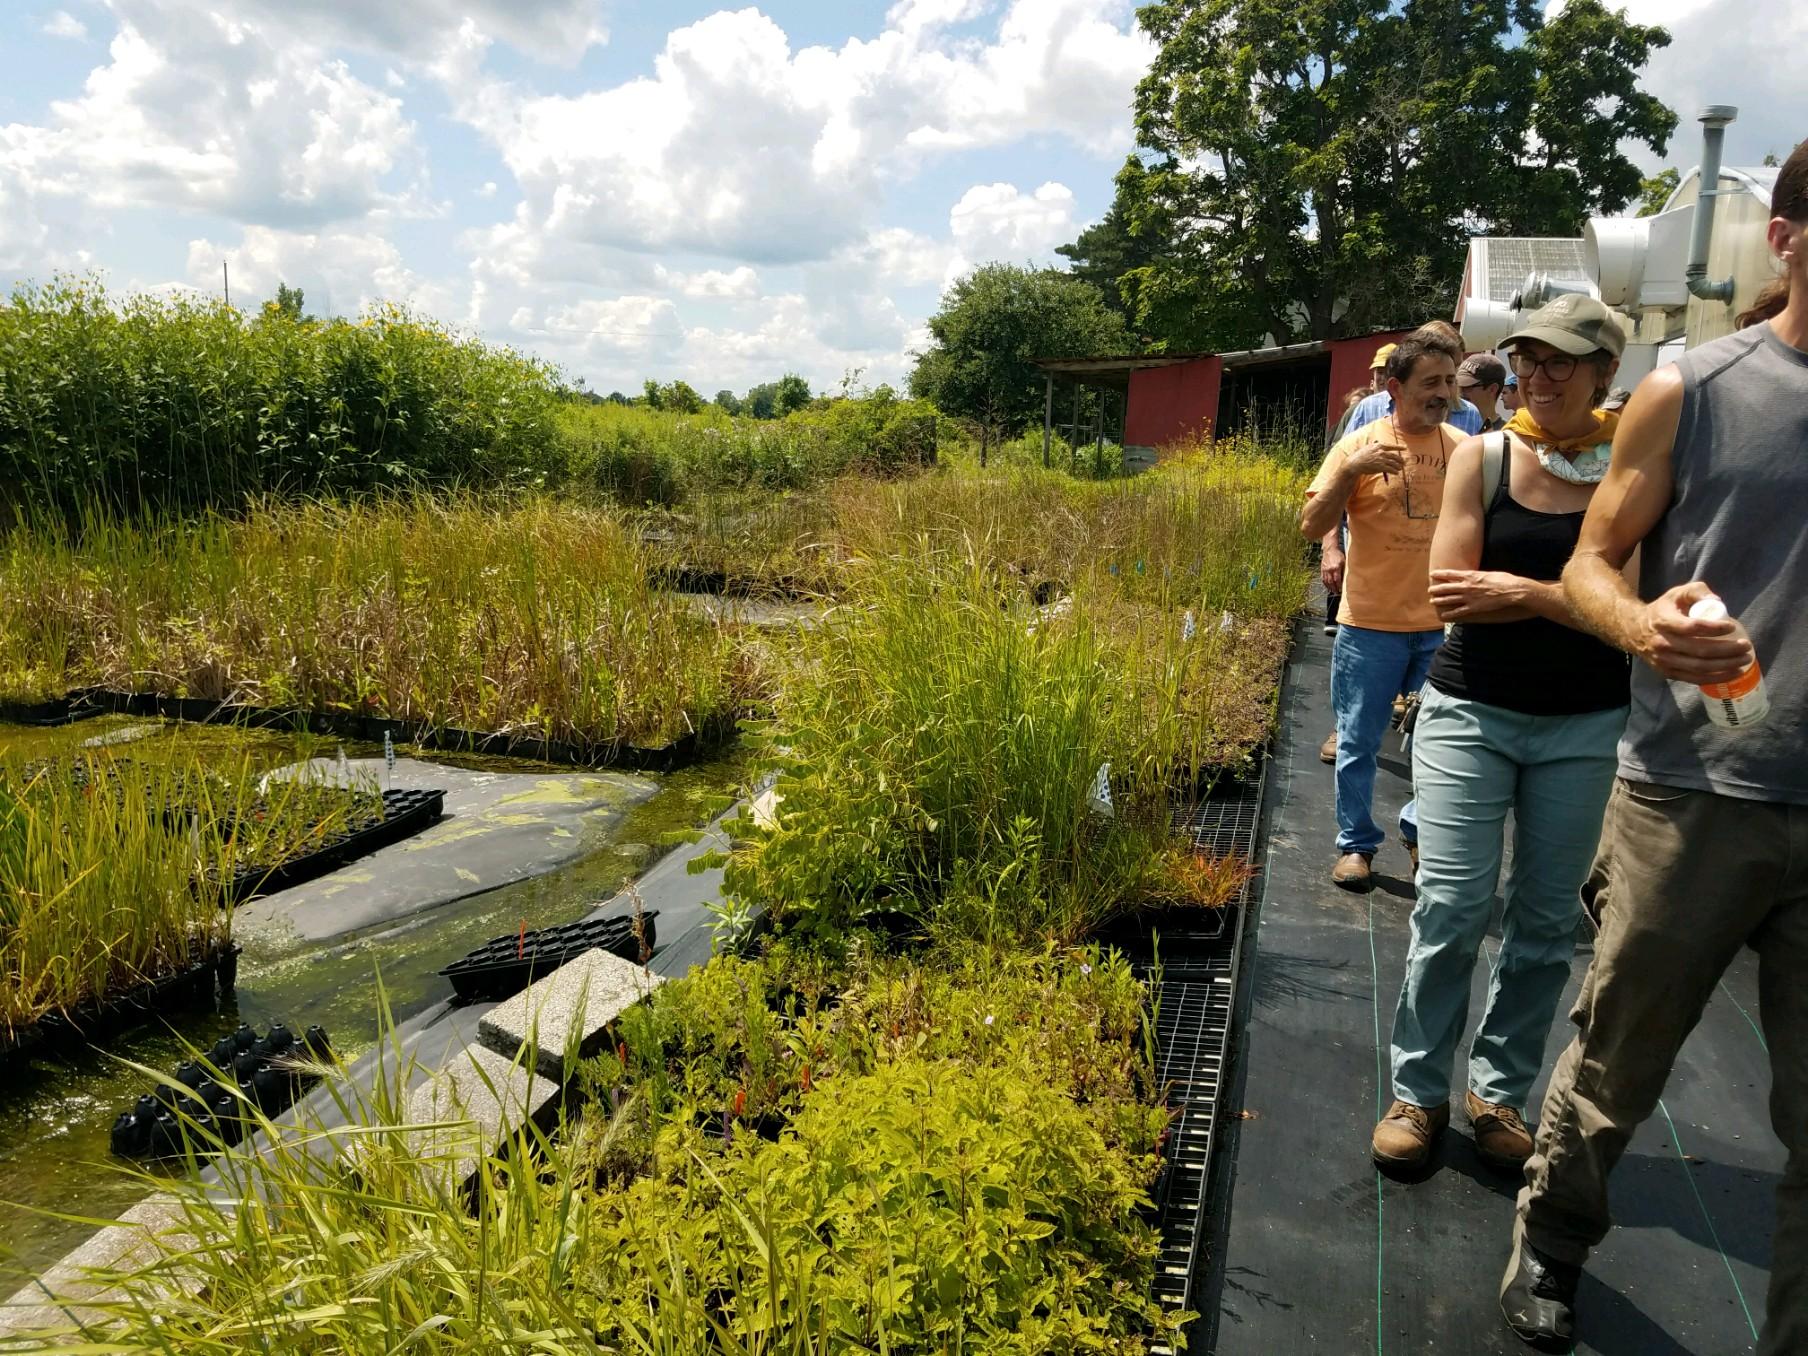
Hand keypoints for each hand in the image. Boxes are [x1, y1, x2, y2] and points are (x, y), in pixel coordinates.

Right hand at [1320, 549, 1344, 592]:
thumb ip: (1344, 569)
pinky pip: (1323, 578)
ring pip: (1326, 581)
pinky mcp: (1322, 569)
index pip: (1337, 579)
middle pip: (1331, 582)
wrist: (1329, 549)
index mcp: (1336, 568)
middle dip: (1334, 588)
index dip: (1339, 586)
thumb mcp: (1343, 561)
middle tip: (1337, 592)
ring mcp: (1325, 570)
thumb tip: (1346, 578)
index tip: (1341, 590)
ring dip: (1329, 587)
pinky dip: (1325, 583)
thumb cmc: (1338, 555)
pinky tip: (1327, 586)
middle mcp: (1329, 570)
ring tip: (1332, 591)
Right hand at [1344, 442, 1405, 478]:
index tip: (1405, 448)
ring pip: (1394, 463)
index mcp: (1379, 446)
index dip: (1399, 447)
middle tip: (1404, 462)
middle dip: (1400, 460)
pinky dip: (1395, 471)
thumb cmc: (1360, 455)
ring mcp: (1381, 459)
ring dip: (1398, 466)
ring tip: (1400, 468)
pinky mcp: (1380, 467)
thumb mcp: (1368, 447)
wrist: (1355, 463)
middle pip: (1395, 456)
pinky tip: (1396, 473)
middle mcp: (1382, 452)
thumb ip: (1375, 446)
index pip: (1392, 446)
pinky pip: (1391, 469)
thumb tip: (1379, 443)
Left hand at [1429, 569, 1523, 619]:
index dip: (1440, 574)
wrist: (1511, 591)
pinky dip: (1450, 614)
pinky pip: (1458, 611)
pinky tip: (1444, 615)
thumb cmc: (1504, 580)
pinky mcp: (1474, 607)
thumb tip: (1475, 575)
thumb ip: (1478, 575)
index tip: (1432, 574)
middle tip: (1430, 590)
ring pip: (1449, 599)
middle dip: (1436, 589)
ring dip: (1439, 600)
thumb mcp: (1489, 573)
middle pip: (1447, 587)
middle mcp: (1467, 586)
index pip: (1451, 574)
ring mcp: (1469, 597)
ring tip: (1432, 601)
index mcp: (1471, 575)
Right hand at [1631, 581, 1753, 683]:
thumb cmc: (1663, 610)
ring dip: (1726, 666)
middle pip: (1699, 650)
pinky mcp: (1667, 673)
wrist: (1634, 630)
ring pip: (1699, 667)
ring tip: (1745, 660)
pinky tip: (1733, 673)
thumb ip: (1698, 591)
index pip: (1691, 627)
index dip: (1714, 628)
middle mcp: (1662, 643)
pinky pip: (1694, 679)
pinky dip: (1716, 678)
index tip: (1732, 627)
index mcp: (1663, 621)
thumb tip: (1718, 602)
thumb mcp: (1677, 593)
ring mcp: (1663, 661)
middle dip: (1727, 650)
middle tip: (1746, 646)